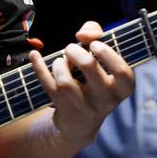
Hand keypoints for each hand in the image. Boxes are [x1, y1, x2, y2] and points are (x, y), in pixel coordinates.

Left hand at [30, 21, 134, 147]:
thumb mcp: (101, 59)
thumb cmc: (94, 80)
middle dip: (76, 51)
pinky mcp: (65, 111)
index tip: (94, 45)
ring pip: (65, 82)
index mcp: (122, 88)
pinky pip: (48, 86)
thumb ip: (96, 36)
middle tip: (70, 48)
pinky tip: (34, 55)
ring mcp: (85, 108)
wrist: (81, 122)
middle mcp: (106, 100)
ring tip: (60, 62)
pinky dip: (39, 67)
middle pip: (89, 68)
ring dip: (58, 64)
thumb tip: (82, 35)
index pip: (122, 72)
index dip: (108, 54)